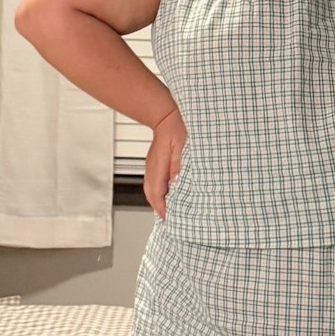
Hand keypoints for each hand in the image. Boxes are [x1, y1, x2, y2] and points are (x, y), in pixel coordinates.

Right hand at [144, 103, 187, 219]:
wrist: (166, 116)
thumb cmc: (177, 129)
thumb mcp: (182, 148)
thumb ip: (179, 167)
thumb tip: (178, 184)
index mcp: (158, 166)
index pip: (156, 193)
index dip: (162, 208)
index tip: (168, 218)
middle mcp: (152, 168)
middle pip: (151, 194)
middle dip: (159, 208)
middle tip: (170, 219)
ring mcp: (151, 167)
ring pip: (151, 189)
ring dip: (159, 201)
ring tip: (169, 210)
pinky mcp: (154, 164)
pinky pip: (154, 182)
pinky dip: (159, 192)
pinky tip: (168, 194)